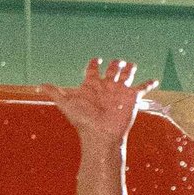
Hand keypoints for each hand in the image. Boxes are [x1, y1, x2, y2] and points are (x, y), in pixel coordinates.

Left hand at [39, 58, 158, 145]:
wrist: (101, 135)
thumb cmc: (83, 121)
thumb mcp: (67, 104)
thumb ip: (55, 93)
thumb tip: (39, 86)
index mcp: (92, 86)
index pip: (93, 70)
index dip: (93, 64)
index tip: (95, 60)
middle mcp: (106, 87)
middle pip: (112, 69)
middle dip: (114, 64)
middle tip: (116, 61)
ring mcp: (120, 91)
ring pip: (126, 74)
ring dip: (129, 68)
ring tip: (130, 64)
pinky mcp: (132, 97)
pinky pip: (142, 87)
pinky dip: (149, 83)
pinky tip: (155, 79)